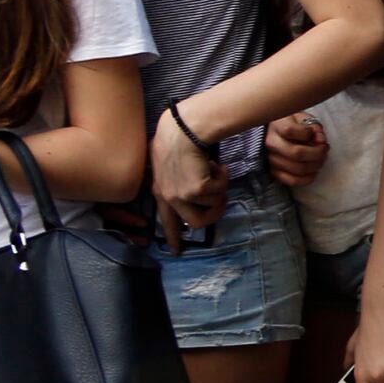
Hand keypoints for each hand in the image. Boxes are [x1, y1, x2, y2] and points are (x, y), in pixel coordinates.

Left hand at [150, 108, 226, 250]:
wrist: (182, 131)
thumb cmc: (176, 140)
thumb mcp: (168, 166)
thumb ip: (174, 182)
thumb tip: (194, 194)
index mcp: (160, 192)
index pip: (166, 221)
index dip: (173, 238)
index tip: (177, 252)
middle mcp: (169, 198)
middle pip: (197, 223)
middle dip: (215, 214)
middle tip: (222, 201)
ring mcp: (182, 196)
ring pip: (212, 206)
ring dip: (219, 190)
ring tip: (216, 172)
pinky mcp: (196, 190)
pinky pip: (219, 192)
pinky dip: (223, 178)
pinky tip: (218, 166)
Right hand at [262, 113, 329, 190]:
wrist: (275, 132)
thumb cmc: (293, 123)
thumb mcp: (303, 117)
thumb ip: (314, 126)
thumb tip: (320, 140)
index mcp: (277, 126)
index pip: (290, 131)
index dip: (307, 132)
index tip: (313, 132)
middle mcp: (271, 143)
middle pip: (297, 153)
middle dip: (318, 153)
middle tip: (325, 149)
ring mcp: (271, 159)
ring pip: (297, 169)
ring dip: (316, 165)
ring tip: (321, 159)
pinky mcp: (274, 172)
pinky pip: (292, 181)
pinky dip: (308, 178)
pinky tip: (314, 171)